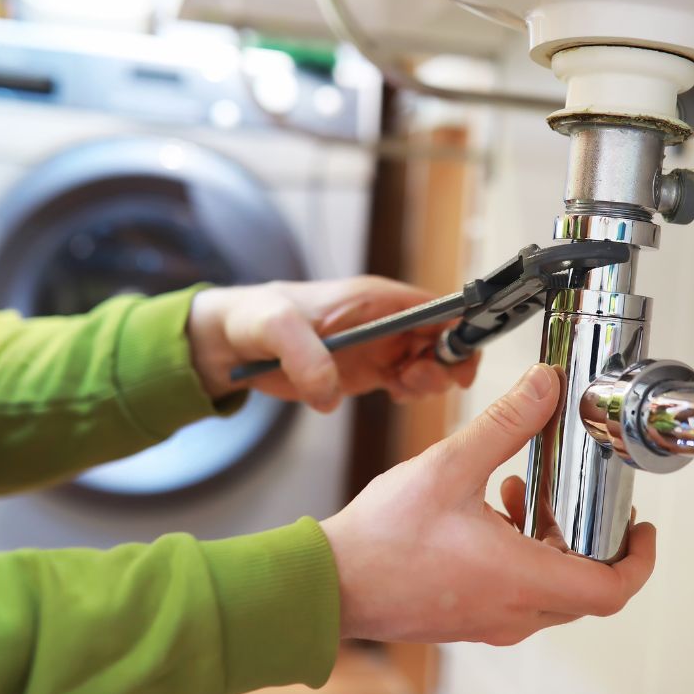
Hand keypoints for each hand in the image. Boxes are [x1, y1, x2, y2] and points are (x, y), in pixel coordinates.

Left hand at [187, 277, 478, 410]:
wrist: (233, 342)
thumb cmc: (256, 318)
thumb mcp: (275, 328)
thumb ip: (304, 355)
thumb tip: (330, 394)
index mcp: (375, 298)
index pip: (437, 307)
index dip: (459, 329)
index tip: (459, 359)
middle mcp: (385, 321)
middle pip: (443, 338)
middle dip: (445, 362)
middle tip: (414, 380)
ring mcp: (379, 347)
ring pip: (430, 363)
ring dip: (428, 381)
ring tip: (400, 388)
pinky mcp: (368, 371)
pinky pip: (407, 383)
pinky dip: (410, 392)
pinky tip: (393, 394)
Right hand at [320, 363, 655, 644]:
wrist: (329, 583)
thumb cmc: (382, 540)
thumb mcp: (450, 466)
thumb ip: (505, 424)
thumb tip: (544, 387)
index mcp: (519, 579)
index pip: (611, 589)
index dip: (639, 560)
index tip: (641, 530)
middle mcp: (512, 611)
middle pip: (583, 587)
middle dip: (588, 538)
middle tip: (578, 499)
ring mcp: (488, 620)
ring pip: (548, 590)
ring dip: (549, 542)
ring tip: (521, 493)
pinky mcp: (466, 618)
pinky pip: (515, 594)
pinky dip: (519, 555)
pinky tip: (487, 512)